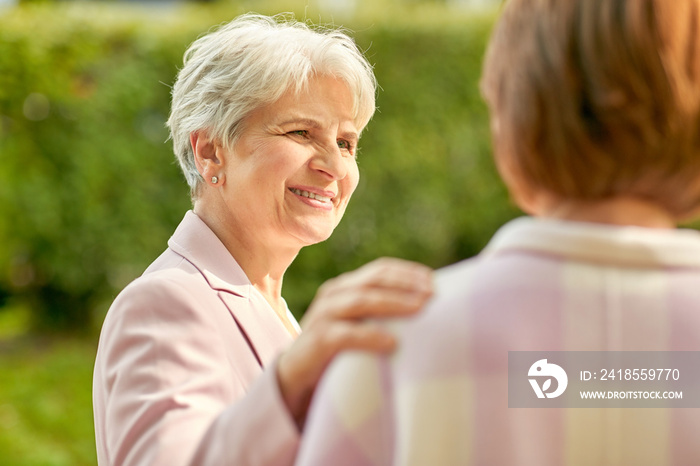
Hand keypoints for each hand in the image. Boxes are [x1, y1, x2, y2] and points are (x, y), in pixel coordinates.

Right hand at [276, 257, 433, 428]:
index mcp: (345, 287)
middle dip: (405, 283)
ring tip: (419, 309)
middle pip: (374, 280)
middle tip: (433, 294)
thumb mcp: (359, 325)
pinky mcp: (316, 341)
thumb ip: (381, 313)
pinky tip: (392, 343)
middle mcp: (333, 295)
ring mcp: (322, 316)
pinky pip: (345, 335)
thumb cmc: (338, 352)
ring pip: (361, 300)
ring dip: (393, 303)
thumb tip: (426, 307)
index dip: (408, 272)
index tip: (434, 281)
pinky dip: (370, 336)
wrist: (296, 379)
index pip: (380, 270)